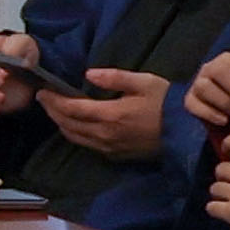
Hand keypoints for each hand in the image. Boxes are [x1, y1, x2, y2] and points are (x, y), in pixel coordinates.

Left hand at [41, 66, 169, 159]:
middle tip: (45, 99)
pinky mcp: (116, 155)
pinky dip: (75, 134)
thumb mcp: (144, 82)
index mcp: (110, 115)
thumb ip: (114, 78)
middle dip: (53, 111)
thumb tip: (88, 74)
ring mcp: (110, 148)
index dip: (53, 100)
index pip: (71, 109)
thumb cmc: (167, 103)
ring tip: (56, 110)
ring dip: (62, 124)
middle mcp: (105, 135)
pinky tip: (75, 125)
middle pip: (68, 125)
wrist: (187, 132)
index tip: (42, 91)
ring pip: (75, 137)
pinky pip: (88, 145)